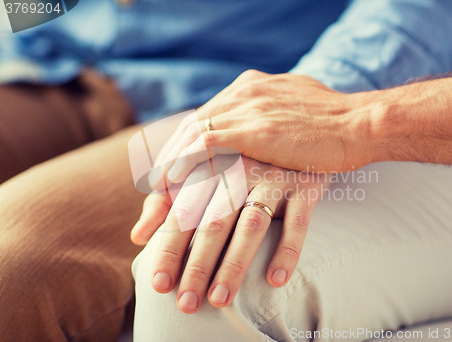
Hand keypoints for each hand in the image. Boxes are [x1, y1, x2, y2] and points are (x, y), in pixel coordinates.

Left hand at [131, 155, 329, 313]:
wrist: (298, 130)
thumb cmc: (243, 161)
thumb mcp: (205, 174)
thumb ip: (169, 202)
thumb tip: (137, 236)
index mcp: (211, 167)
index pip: (183, 213)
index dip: (169, 249)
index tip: (159, 285)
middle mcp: (239, 170)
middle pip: (213, 222)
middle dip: (197, 264)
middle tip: (186, 304)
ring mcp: (273, 177)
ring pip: (251, 224)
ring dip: (234, 263)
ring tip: (220, 300)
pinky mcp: (304, 185)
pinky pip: (297, 221)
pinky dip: (287, 250)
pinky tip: (275, 280)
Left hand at [155, 70, 379, 184]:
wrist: (363, 123)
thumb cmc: (332, 126)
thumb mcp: (292, 111)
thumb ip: (267, 118)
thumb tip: (253, 138)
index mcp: (250, 87)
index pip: (204, 117)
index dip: (182, 147)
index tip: (168, 172)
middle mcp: (245, 92)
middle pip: (192, 124)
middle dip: (168, 158)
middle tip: (154, 187)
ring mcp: (251, 108)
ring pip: (194, 134)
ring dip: (170, 164)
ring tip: (157, 193)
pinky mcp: (260, 130)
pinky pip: (209, 144)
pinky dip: (186, 163)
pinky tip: (172, 184)